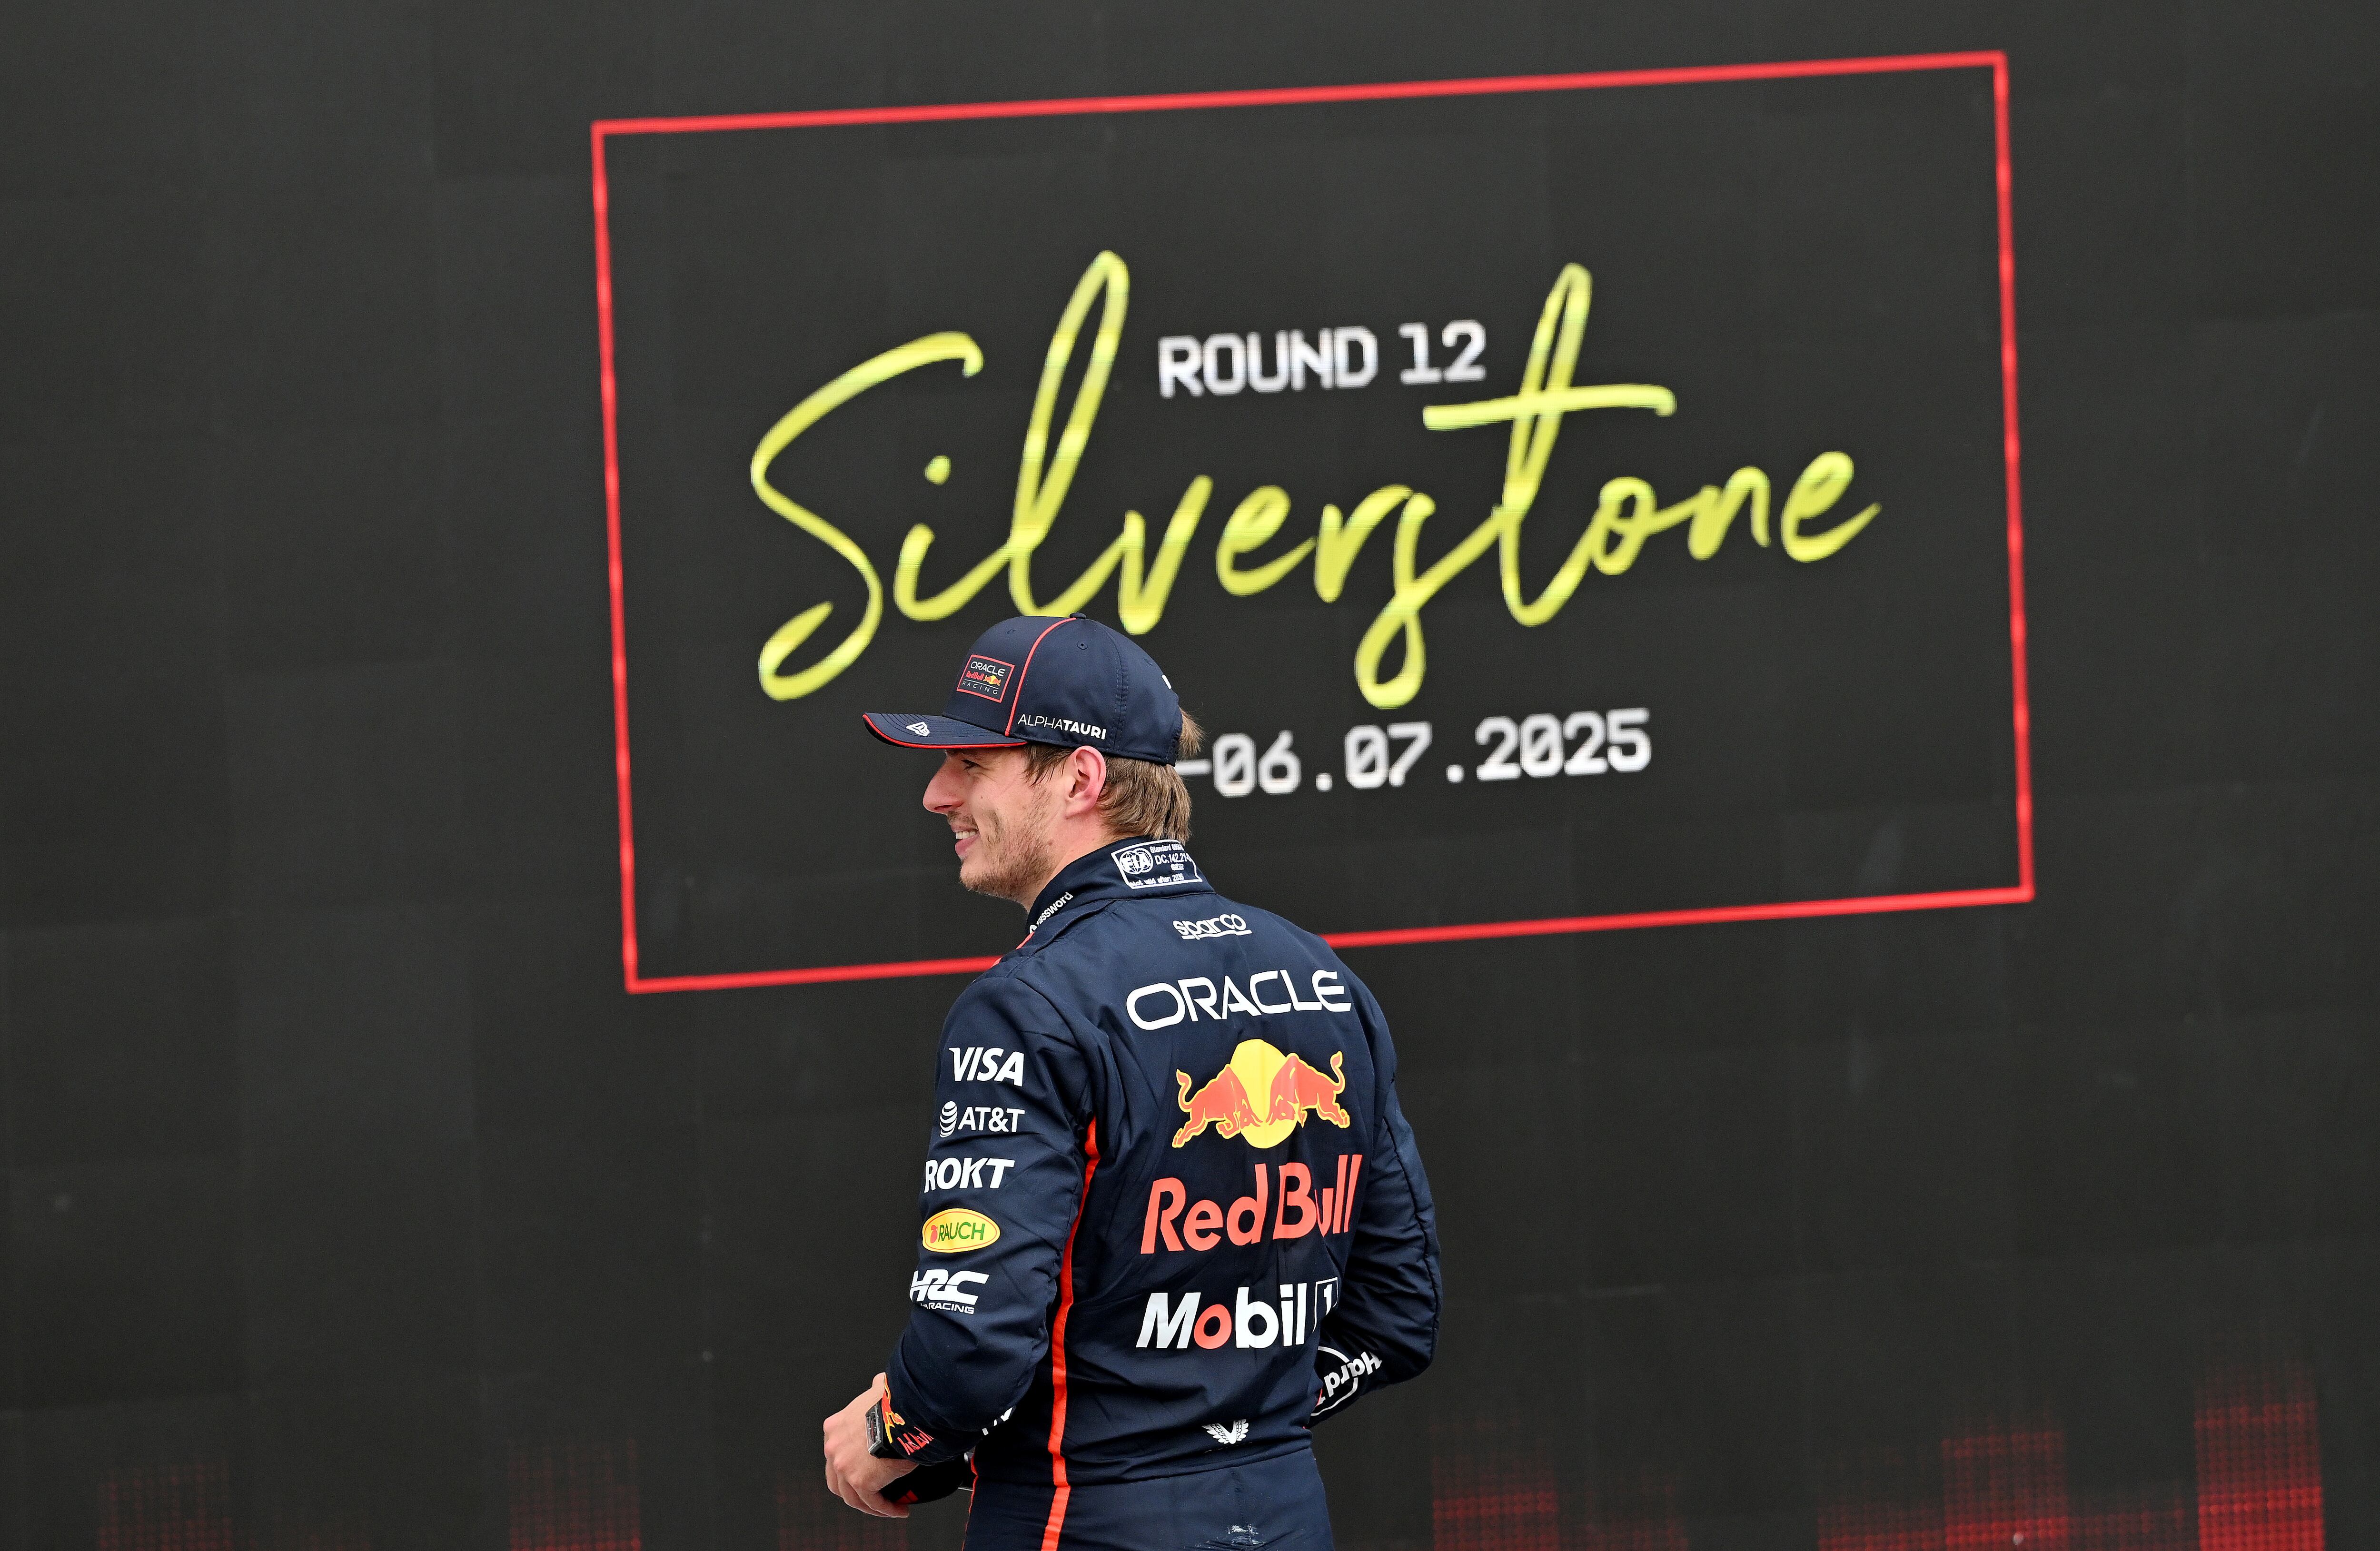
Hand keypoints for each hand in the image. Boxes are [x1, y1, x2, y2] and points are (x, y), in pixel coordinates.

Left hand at [823, 1374, 916, 1517]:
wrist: (901, 1413)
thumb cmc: (893, 1401)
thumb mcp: (876, 1390)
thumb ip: (874, 1389)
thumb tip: (880, 1383)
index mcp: (835, 1428)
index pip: (836, 1453)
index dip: (849, 1465)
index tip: (866, 1469)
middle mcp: (834, 1449)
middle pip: (837, 1481)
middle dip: (854, 1490)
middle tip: (873, 1495)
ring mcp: (844, 1467)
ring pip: (852, 1497)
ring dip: (872, 1506)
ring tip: (889, 1508)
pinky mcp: (860, 1482)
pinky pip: (873, 1502)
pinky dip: (886, 1510)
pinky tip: (899, 1510)